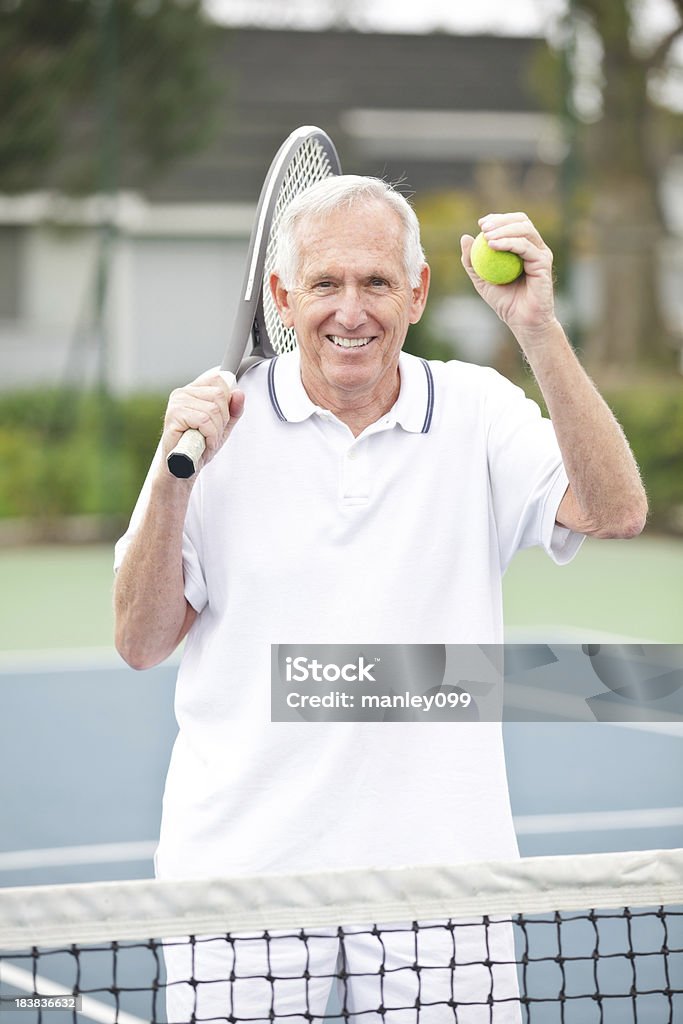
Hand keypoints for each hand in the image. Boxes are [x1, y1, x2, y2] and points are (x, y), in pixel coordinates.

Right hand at [161, 368, 244, 472]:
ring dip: (216, 431)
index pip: (218, 380)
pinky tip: (203, 443)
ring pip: (213, 409)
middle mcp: (183, 393)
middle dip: (223, 419)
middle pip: (219, 395)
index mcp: (193, 391)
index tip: (221, 418)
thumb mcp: (223, 426)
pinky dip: (209, 435)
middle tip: (212, 434)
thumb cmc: (200, 446)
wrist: (184, 466)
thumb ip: (233, 409)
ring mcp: (177, 403)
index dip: (226, 400)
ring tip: (206, 440)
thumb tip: (238, 393)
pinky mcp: (174, 416)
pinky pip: (204, 421)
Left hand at [461, 212, 557, 342]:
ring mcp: (541, 254)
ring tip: (487, 237)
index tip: (481, 224)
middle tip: (483, 227)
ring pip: (525, 230)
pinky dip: (509, 243)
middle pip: (521, 221)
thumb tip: (465, 237)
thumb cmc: (505, 302)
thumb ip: (472, 261)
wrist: (523, 321)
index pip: (513, 224)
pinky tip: (493, 246)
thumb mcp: (481, 280)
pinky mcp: (544, 263)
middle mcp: (534, 247)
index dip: (498, 219)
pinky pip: (526, 247)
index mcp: (523, 248)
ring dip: (504, 229)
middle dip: (501, 220)